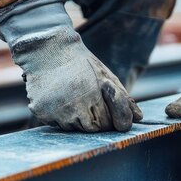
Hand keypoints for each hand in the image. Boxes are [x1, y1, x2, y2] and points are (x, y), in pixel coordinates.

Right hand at [0, 0, 141, 131]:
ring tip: (74, 98)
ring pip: (75, 129)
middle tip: (90, 102)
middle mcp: (75, 106)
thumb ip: (122, 98)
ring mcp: (57, 111)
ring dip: (78, 119)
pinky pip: (57, 125)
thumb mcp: (106, 76)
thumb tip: (138, 118)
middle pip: (93, 129)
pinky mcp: (42, 113)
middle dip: (96, 120)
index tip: (107, 110)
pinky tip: (60, 100)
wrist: (47, 50)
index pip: (108, 124)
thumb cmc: (81, 63)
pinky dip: (61, 117)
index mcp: (94, 95)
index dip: (110, 119)